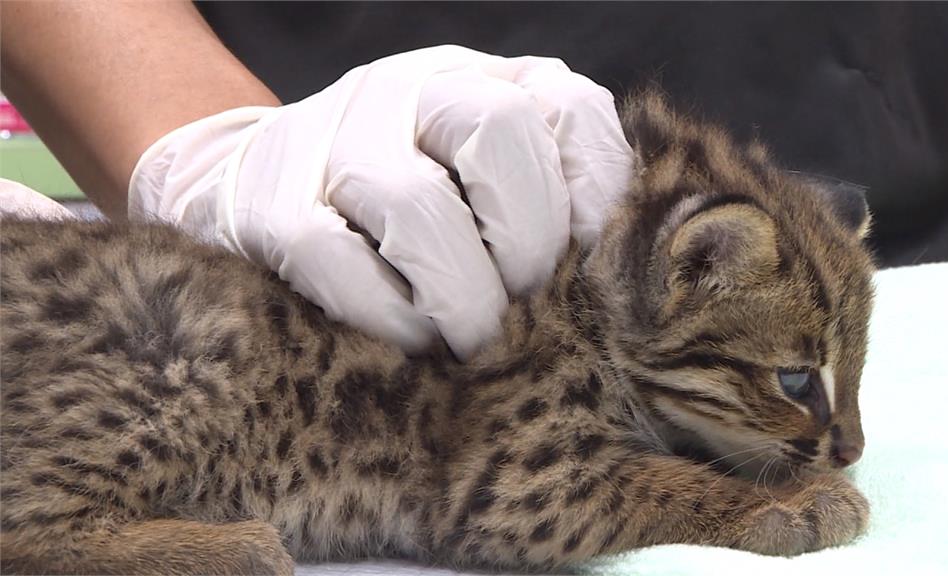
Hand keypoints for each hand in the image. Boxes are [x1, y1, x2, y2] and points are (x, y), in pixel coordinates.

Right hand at [129, 45, 631, 359]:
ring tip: (469, 341)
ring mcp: (335, 132)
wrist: (260, 190)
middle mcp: (414, 88)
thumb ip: (553, 215)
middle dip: (526, 245)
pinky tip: (406, 337)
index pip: (573, 111)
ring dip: (459, 295)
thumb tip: (615, 289)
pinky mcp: (267, 197)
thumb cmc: (409, 213)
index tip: (588, 272)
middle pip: (497, 132)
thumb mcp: (489, 195)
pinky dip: (384, 315)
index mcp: (489, 85)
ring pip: (415, 202)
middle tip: (525, 314)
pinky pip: (335, 258)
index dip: (598, 198)